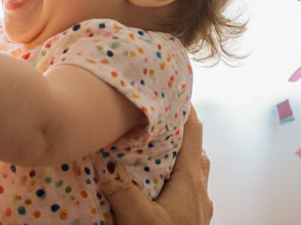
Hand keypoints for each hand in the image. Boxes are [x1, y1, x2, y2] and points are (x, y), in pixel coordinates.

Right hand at [96, 107, 211, 224]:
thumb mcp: (139, 219)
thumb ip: (121, 189)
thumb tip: (102, 162)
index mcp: (189, 180)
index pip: (193, 133)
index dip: (185, 108)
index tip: (171, 90)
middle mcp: (199, 189)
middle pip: (193, 149)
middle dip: (177, 130)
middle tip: (154, 119)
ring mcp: (198, 205)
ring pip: (191, 170)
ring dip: (176, 156)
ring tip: (152, 151)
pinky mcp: (192, 218)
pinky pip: (187, 188)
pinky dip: (174, 177)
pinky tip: (155, 186)